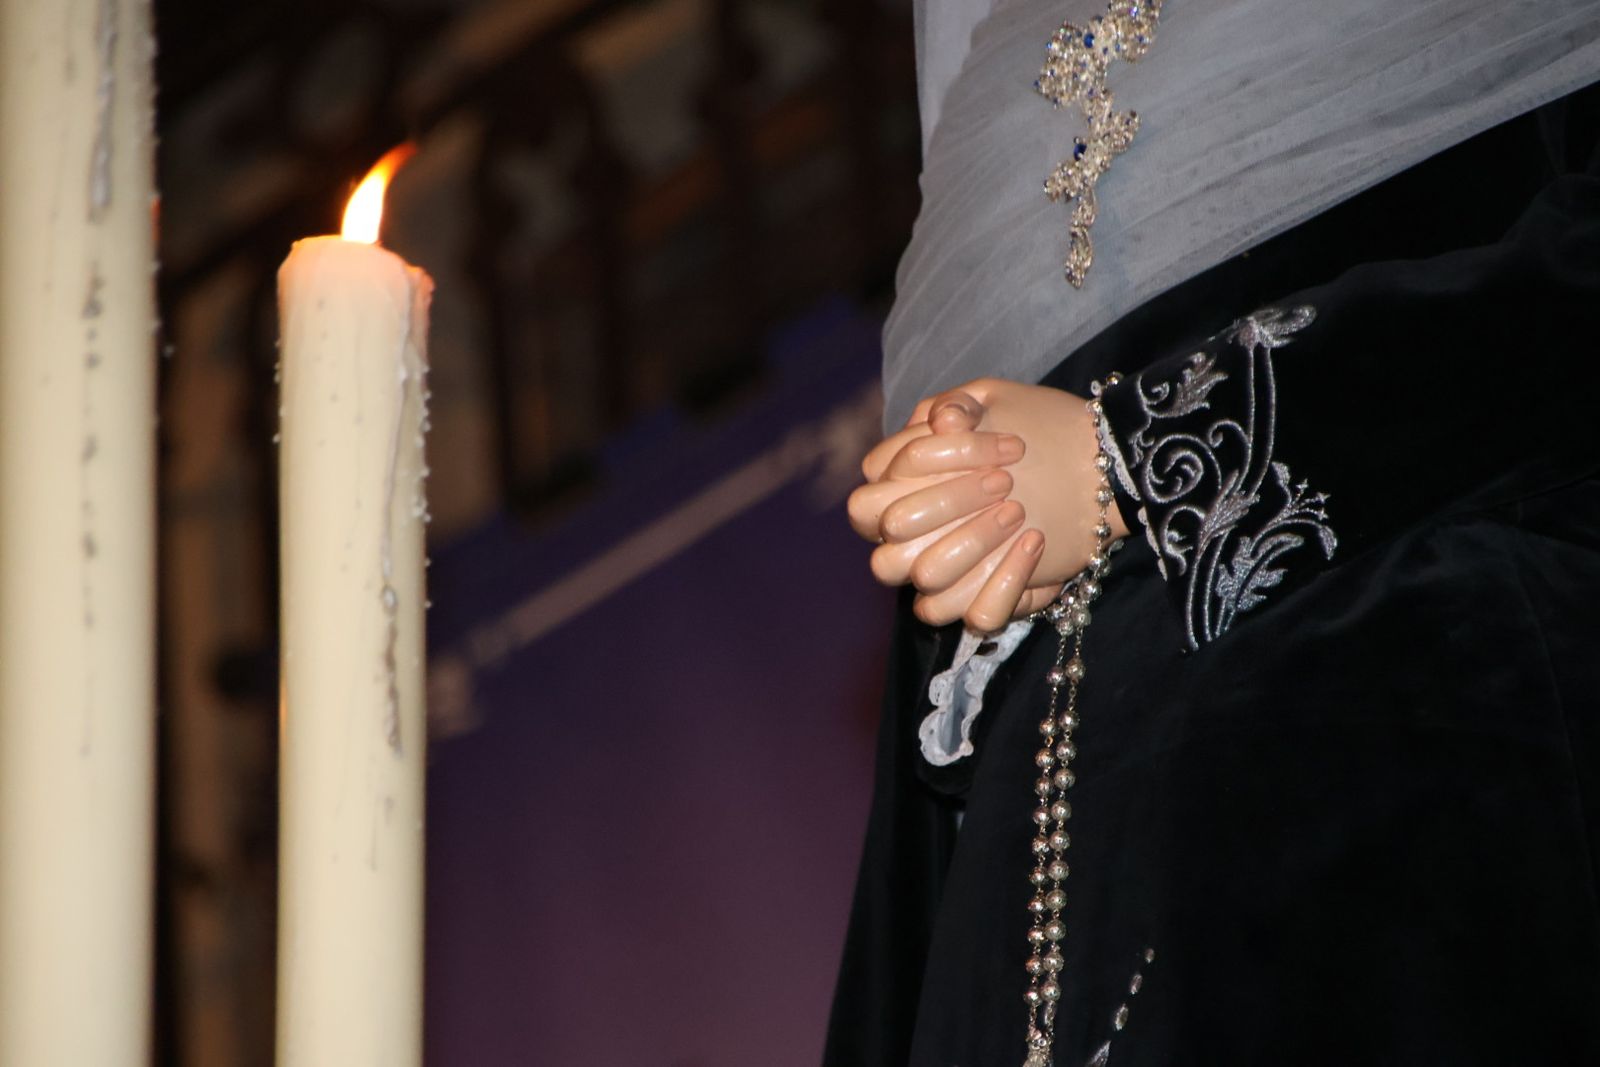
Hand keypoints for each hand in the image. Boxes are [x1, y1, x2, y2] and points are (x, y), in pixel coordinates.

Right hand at [846, 401, 1045, 630]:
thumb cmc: (1028, 429)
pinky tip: (1036, 543)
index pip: (873, 489)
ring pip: (929, 576)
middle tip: (1005, 481)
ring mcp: (946, 576)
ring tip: (1020, 510)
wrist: (1090, 467)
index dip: (923, 461)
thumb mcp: (995, 401)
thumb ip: (958, 404)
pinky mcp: (983, 602)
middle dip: (947, 500)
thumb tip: (941, 418)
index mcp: (898, 492)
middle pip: (893, 531)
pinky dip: (1006, 581)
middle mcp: (913, 539)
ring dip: (975, 540)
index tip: (992, 444)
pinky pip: (977, 613)